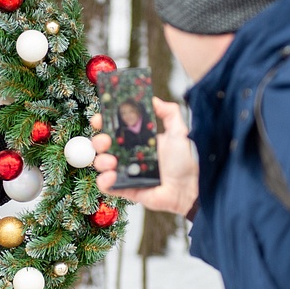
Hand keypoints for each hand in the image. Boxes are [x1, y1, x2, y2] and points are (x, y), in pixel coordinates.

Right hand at [91, 96, 198, 217]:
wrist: (191, 187)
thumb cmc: (186, 161)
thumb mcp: (179, 132)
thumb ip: (169, 113)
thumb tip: (154, 99)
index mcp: (138, 140)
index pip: (114, 129)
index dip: (104, 123)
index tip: (99, 119)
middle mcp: (129, 155)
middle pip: (103, 146)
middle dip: (99, 141)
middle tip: (106, 140)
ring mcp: (126, 172)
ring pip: (102, 165)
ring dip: (101, 160)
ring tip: (112, 161)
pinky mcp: (126, 189)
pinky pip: (107, 186)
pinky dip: (104, 181)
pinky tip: (112, 176)